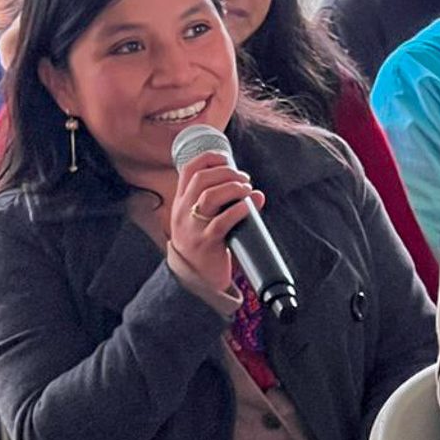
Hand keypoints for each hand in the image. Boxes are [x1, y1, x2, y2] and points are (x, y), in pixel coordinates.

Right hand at [168, 150, 264, 293]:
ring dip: (232, 188)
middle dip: (227, 173)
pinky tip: (247, 206)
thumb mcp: (205, 222)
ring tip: (246, 190)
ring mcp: (193, 228)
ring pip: (209, 196)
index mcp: (181, 203)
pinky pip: (221, 222)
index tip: (227, 159)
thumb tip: (258, 195)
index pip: (189, 170)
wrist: (194, 281)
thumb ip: (226, 206)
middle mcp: (183, 212)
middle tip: (244, 179)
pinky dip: (237, 210)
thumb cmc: (204, 246)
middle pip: (201, 179)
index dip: (209, 158)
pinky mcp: (205, 244)